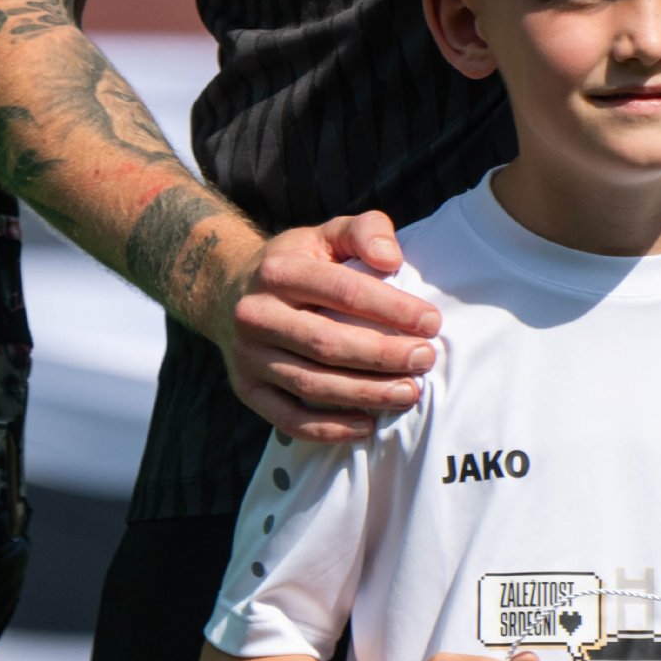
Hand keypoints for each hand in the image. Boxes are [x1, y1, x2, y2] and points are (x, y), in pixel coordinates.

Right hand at [211, 209, 440, 443]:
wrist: (229, 292)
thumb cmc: (297, 263)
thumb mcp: (327, 234)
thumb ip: (365, 231)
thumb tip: (391, 258)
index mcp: (278, 271)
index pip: (343, 291)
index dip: (391, 308)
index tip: (431, 322)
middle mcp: (256, 314)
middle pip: (326, 343)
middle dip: (383, 355)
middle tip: (425, 359)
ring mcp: (247, 356)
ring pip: (311, 384)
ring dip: (365, 394)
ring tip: (408, 393)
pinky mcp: (246, 389)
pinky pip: (289, 419)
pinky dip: (330, 428)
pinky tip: (368, 424)